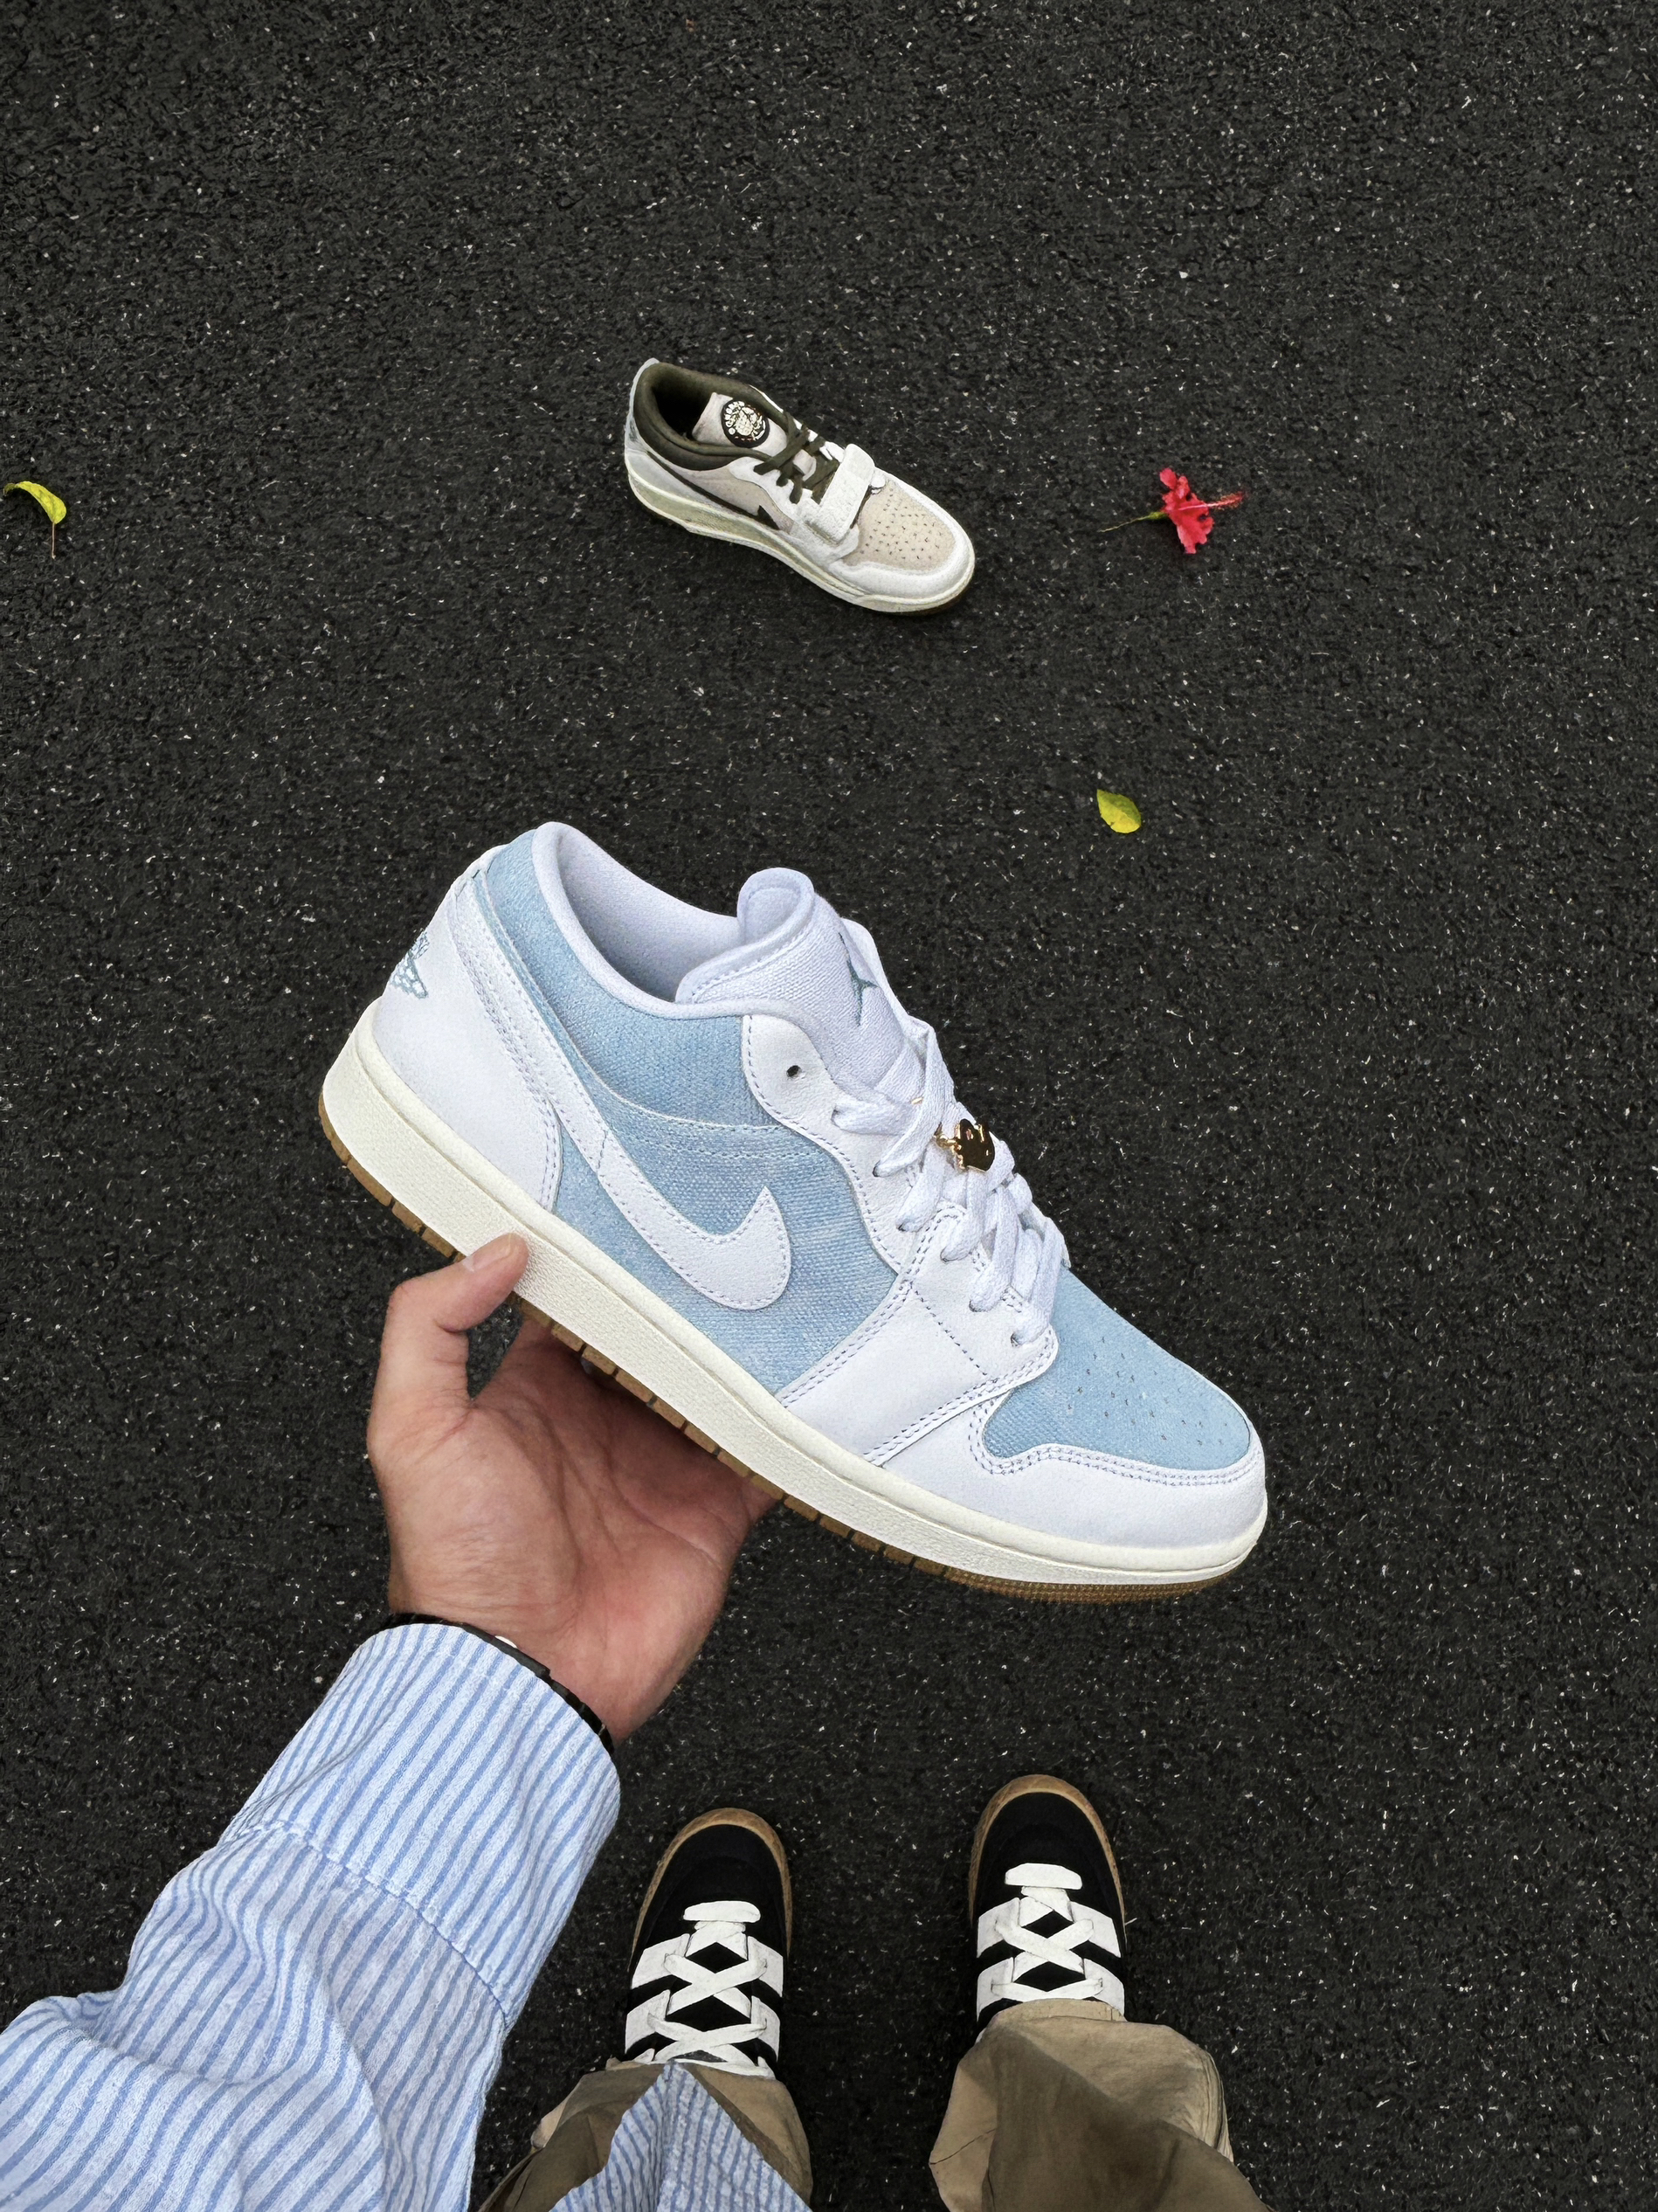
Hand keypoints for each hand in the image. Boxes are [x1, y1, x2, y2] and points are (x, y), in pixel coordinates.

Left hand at [366, 1235, 772, 1740]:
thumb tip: (496, 1248)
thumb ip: (430, 1326)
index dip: (605, 1261)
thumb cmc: (456, 1564)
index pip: (579, 1307)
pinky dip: (788, 1422)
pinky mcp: (713, 1512)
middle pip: (660, 1337)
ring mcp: (663, 1465)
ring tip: (782, 1290)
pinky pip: (763, 1453)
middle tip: (730, 1236)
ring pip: (718, 1382)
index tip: (641, 1209)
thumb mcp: (411, 1429)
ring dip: (746, 1348)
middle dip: (691, 1294)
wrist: (524, 1676)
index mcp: (534, 1396)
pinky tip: (810, 1380)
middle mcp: (603, 1423)